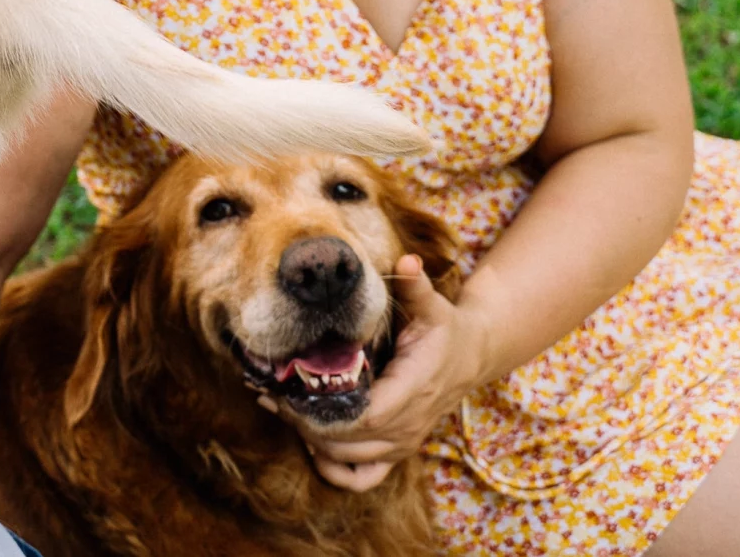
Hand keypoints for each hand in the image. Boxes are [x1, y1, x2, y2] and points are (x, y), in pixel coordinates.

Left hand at [299, 257, 489, 491]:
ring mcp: (403, 443)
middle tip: (269, 396)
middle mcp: (409, 424)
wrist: (470, 358)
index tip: (288, 393)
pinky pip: (362, 477)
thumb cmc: (444, 330)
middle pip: (349, 442)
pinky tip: (310, 443)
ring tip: (279, 409)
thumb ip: (417, 287)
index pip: (367, 416)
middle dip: (304, 423)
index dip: (325, 413)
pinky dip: (334, 469)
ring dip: (311, 441)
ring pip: (349, 460)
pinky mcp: (397, 451)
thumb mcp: (434, 307)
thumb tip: (407, 262)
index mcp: (414, 389)